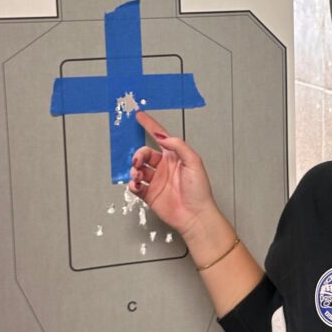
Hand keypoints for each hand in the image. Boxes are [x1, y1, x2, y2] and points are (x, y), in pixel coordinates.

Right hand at [128, 111, 218, 237]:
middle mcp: (164, 167)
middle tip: (137, 160)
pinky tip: (135, 185)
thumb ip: (178, 146)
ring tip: (137, 174)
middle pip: (145, 153)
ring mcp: (156, 181)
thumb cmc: (199, 191)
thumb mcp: (194, 162)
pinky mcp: (149, 194)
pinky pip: (135, 185)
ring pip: (138, 169)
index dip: (150, 126)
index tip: (140, 116)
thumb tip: (164, 136)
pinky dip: (132, 184)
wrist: (195, 215)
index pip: (160, 137)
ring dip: (134, 169)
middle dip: (138, 154)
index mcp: (174, 157)